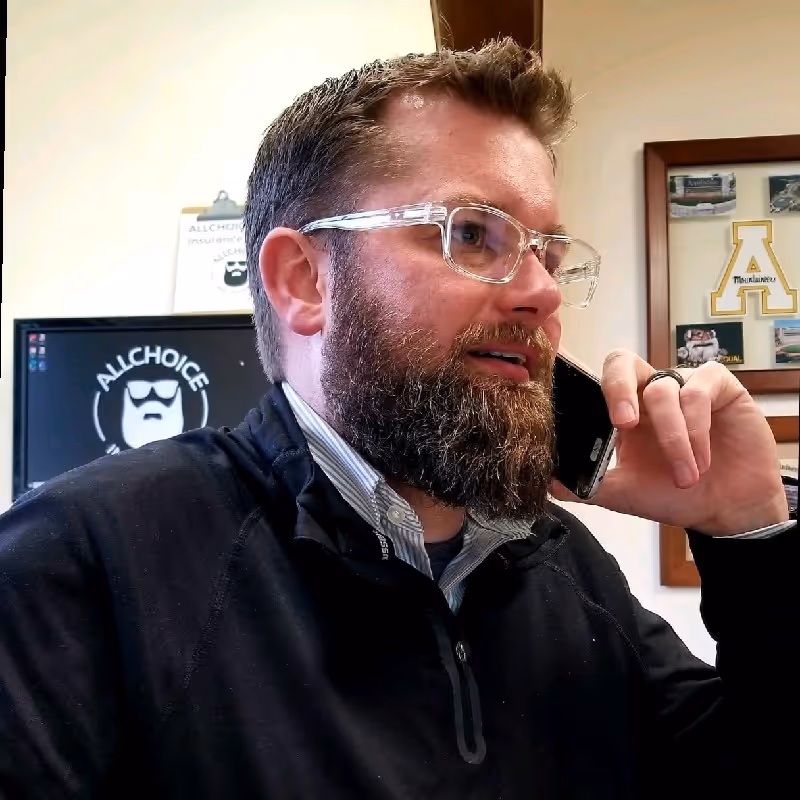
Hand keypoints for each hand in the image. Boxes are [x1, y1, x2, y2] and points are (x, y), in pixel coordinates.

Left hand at [551, 349, 788, 535]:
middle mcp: (649, 391)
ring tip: (684, 476)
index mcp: (623, 411)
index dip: (584, 385)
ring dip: (673, 438)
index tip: (577, 412)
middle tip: (622, 423)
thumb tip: (549, 483)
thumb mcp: (625, 494)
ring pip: (664, 390)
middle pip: (622, 361)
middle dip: (617, 388)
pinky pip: (700, 390)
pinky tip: (702, 459)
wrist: (727, 511)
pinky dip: (697, 428)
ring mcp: (683, 385)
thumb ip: (589, 487)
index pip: (598, 381)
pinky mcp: (720, 387)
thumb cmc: (675, 494)